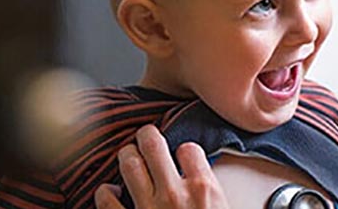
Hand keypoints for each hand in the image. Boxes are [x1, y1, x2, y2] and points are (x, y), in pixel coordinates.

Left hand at [94, 125, 229, 208]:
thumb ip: (220, 194)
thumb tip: (233, 185)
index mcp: (204, 189)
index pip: (189, 149)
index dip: (185, 150)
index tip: (183, 153)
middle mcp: (174, 194)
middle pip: (153, 147)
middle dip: (147, 136)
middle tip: (145, 135)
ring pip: (130, 166)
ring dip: (127, 156)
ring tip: (128, 154)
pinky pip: (107, 201)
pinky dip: (105, 192)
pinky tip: (108, 190)